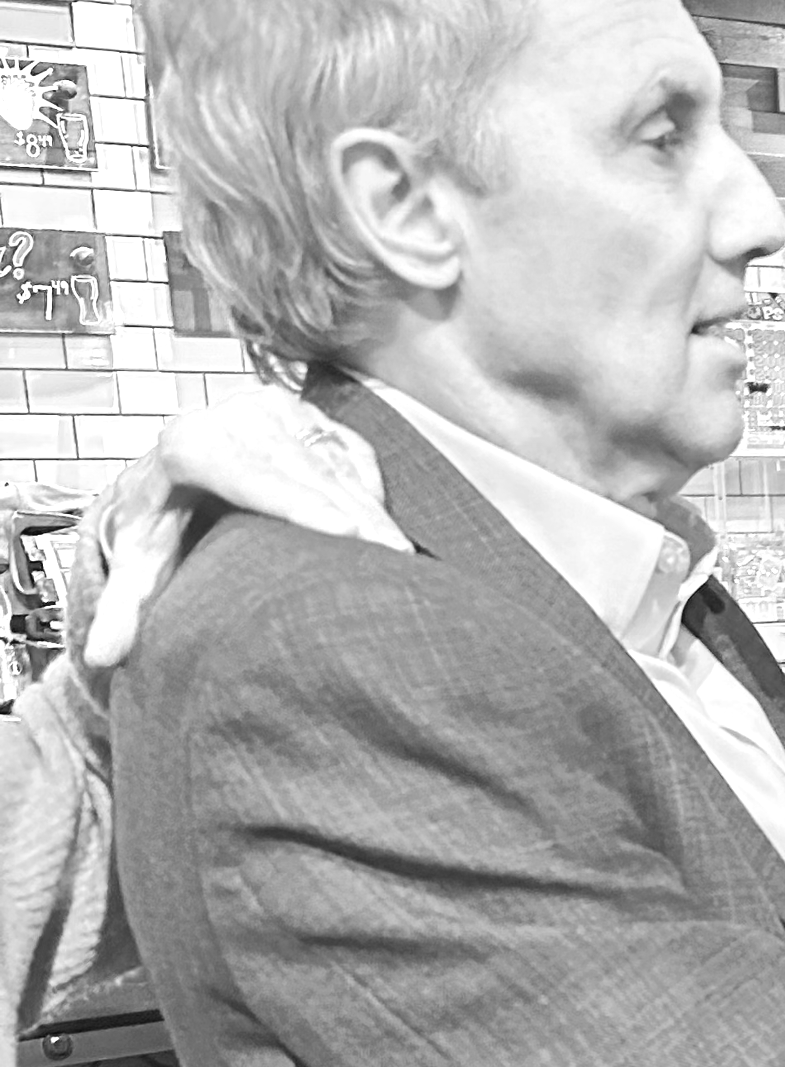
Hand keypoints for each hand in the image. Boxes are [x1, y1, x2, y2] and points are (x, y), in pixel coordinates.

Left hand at [82, 388, 408, 668]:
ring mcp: (276, 410)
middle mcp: (232, 416)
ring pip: (331, 457)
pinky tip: (384, 525)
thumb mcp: (140, 564)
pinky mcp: (310, 415)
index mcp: (186, 445)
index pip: (243, 468)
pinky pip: (349, 450)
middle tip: (391, 554)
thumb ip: (121, 609)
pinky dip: (369, 488)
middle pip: (299, 464)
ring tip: (399, 551)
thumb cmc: (162, 523)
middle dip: (349, 510)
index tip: (341, 530)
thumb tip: (102, 655)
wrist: (174, 479)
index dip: (295, 500)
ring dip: (368, 505)